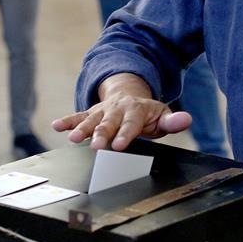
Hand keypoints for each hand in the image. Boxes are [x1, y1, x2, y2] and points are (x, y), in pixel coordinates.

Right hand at [51, 73, 191, 150]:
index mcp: (136, 111)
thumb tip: (186, 120)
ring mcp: (103, 111)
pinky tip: (57, 126)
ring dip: (82, 129)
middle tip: (95, 146)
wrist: (130, 95)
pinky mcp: (91, 113)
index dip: (125, 135)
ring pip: (91, 120)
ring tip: (73, 138)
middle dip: (102, 134)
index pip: (131, 125)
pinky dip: (68, 121)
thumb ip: (173, 120)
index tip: (118, 146)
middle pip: (109, 123)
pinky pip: (78, 116)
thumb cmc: (147, 113)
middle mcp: (117, 110)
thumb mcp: (162, 115)